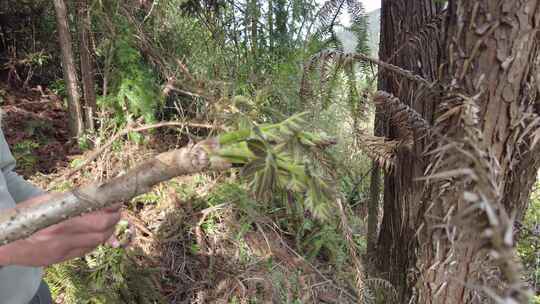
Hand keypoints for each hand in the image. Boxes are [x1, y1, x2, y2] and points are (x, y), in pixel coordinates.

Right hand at [0, 194, 121, 266]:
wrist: (4, 244)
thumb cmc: (23, 217)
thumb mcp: (44, 202)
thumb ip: (69, 199)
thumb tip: (93, 192)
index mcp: (59, 221)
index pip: (97, 217)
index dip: (111, 210)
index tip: (118, 201)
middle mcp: (63, 238)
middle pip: (102, 231)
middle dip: (114, 219)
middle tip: (117, 210)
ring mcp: (63, 250)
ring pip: (97, 242)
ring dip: (107, 230)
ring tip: (109, 219)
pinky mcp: (61, 259)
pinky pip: (86, 250)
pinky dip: (95, 240)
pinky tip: (96, 232)